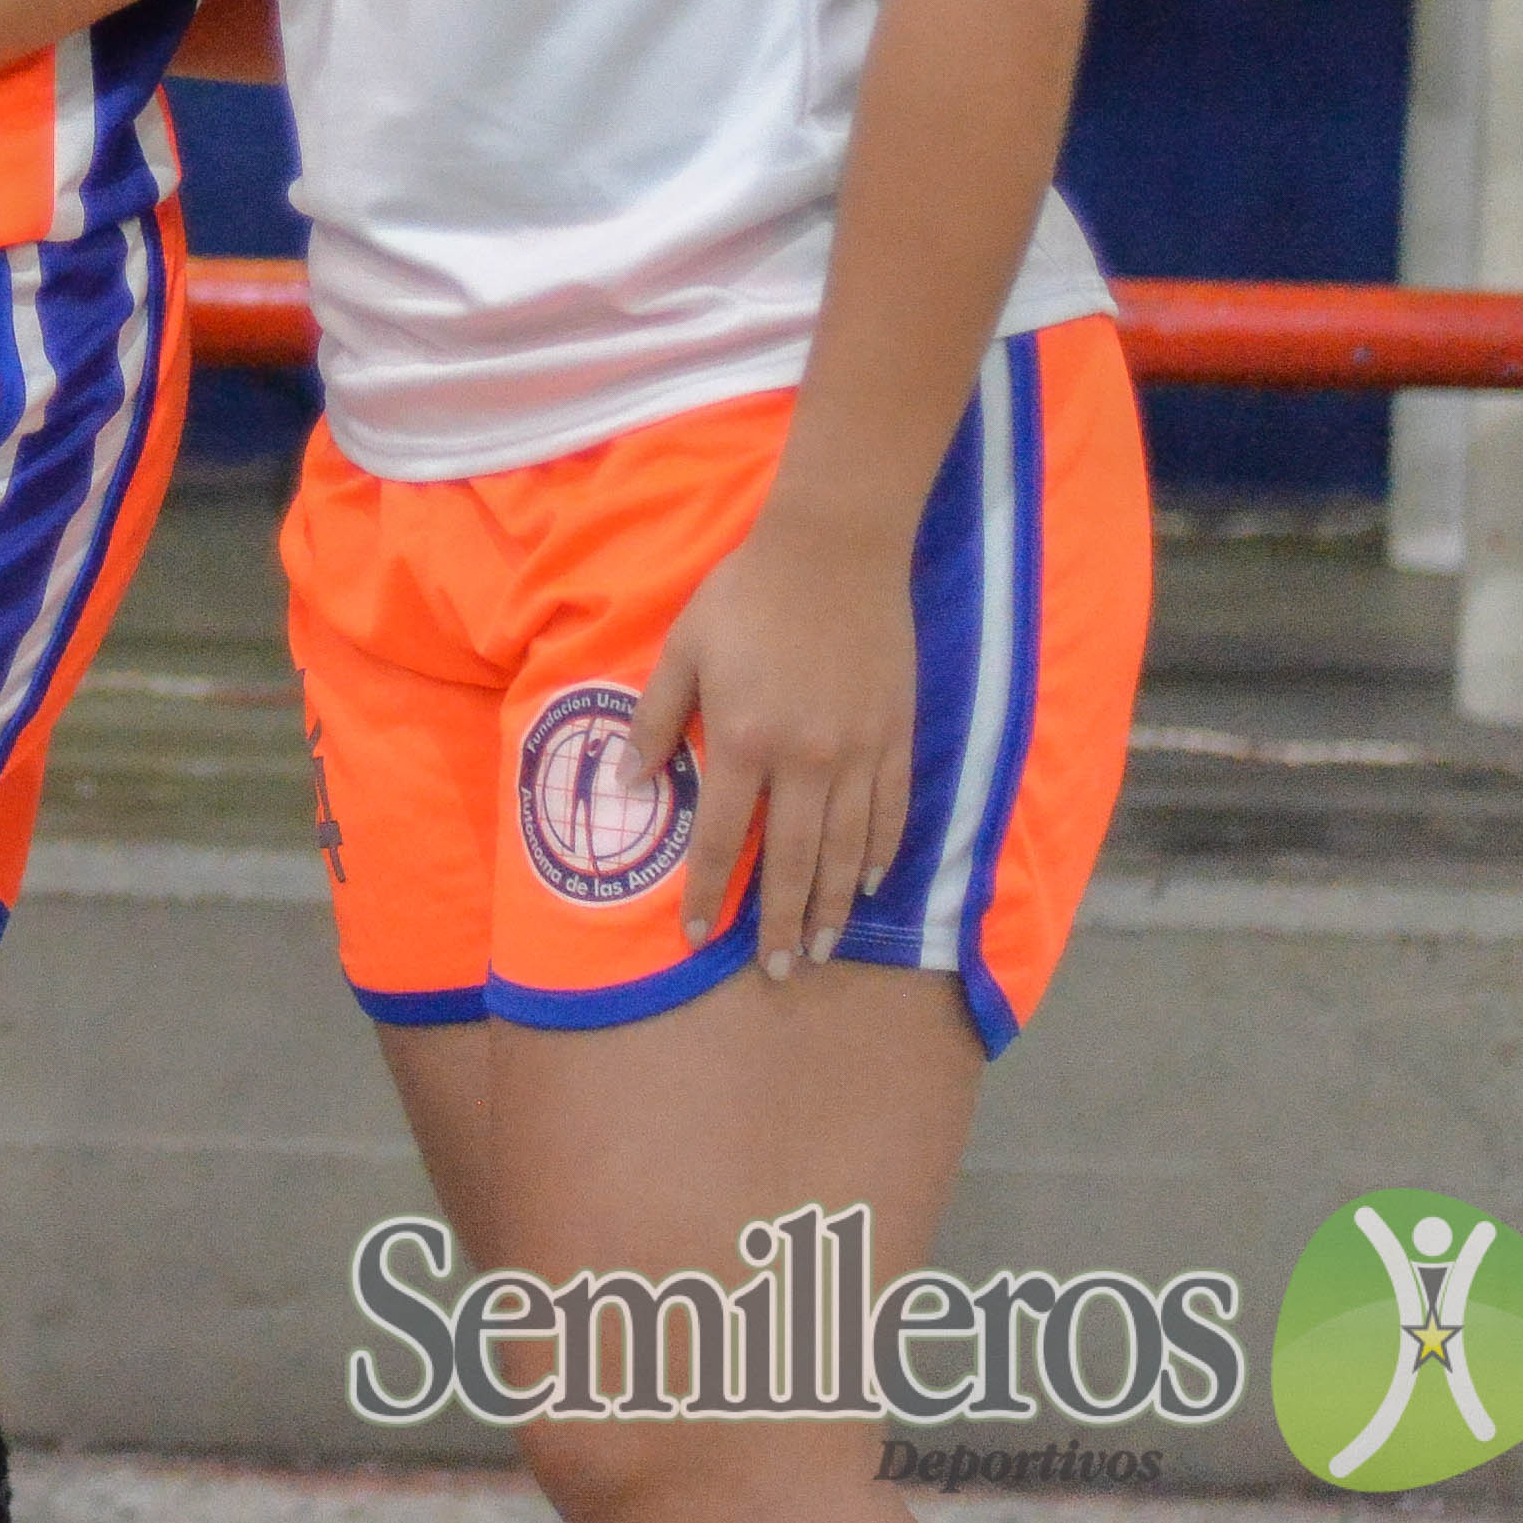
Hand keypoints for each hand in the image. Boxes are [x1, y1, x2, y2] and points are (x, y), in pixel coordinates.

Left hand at [629, 496, 915, 976]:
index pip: (719, 838)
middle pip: (792, 862)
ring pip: (847, 850)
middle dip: (780, 923)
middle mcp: (807, 760)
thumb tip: (627, 786)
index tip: (695, 937)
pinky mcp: (896, 736)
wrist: (834, 549)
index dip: (705, 893)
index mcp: (745, 741)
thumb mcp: (682, 651)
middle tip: (778, 972)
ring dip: (832, 906)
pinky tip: (867, 885)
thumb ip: (654, 722)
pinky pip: (890, 812)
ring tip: (821, 948)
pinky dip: (880, 855)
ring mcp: (859, 752)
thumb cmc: (745, 596)